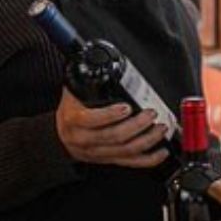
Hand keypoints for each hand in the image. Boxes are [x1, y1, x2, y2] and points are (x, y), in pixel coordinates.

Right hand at [56, 88, 170, 168]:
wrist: (60, 133)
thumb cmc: (71, 109)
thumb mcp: (73, 91)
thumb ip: (87, 78)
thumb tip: (101, 58)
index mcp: (74, 120)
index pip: (92, 120)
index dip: (111, 115)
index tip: (127, 107)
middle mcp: (84, 139)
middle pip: (114, 137)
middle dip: (137, 126)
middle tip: (151, 114)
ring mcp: (97, 153)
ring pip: (125, 151)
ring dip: (147, 140)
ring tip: (160, 128)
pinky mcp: (108, 160)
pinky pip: (130, 163)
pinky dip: (148, 159)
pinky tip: (161, 151)